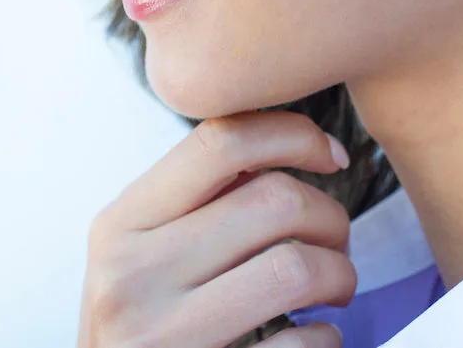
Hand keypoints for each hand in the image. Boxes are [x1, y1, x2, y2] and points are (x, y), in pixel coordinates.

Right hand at [76, 110, 354, 347]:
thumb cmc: (146, 317)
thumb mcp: (147, 246)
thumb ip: (202, 194)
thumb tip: (295, 140)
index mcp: (123, 223)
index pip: (222, 142)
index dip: (296, 134)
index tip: (333, 155)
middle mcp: (130, 275)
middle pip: (275, 200)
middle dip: (331, 215)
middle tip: (337, 238)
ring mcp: (161, 337)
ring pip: (295, 267)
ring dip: (339, 273)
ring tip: (336, 284)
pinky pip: (298, 345)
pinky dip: (326, 336)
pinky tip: (316, 334)